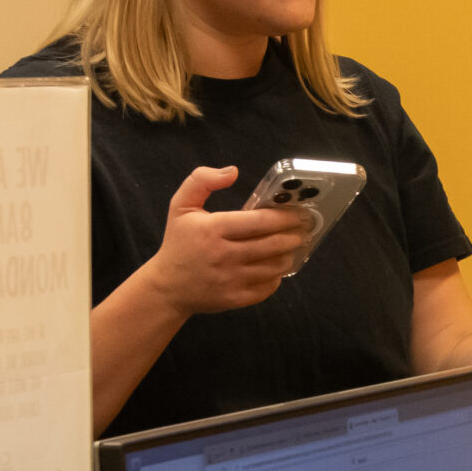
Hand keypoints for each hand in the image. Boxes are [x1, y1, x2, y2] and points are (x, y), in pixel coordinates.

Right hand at [137, 166, 313, 316]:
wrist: (167, 287)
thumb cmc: (179, 242)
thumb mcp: (181, 205)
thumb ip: (201, 180)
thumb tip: (233, 171)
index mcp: (212, 229)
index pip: (259, 222)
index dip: (283, 217)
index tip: (298, 213)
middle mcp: (223, 255)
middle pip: (272, 245)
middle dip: (293, 236)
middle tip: (304, 229)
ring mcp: (230, 280)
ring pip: (273, 267)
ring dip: (288, 255)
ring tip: (293, 246)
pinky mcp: (234, 299)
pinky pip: (267, 288)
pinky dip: (277, 277)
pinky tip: (277, 267)